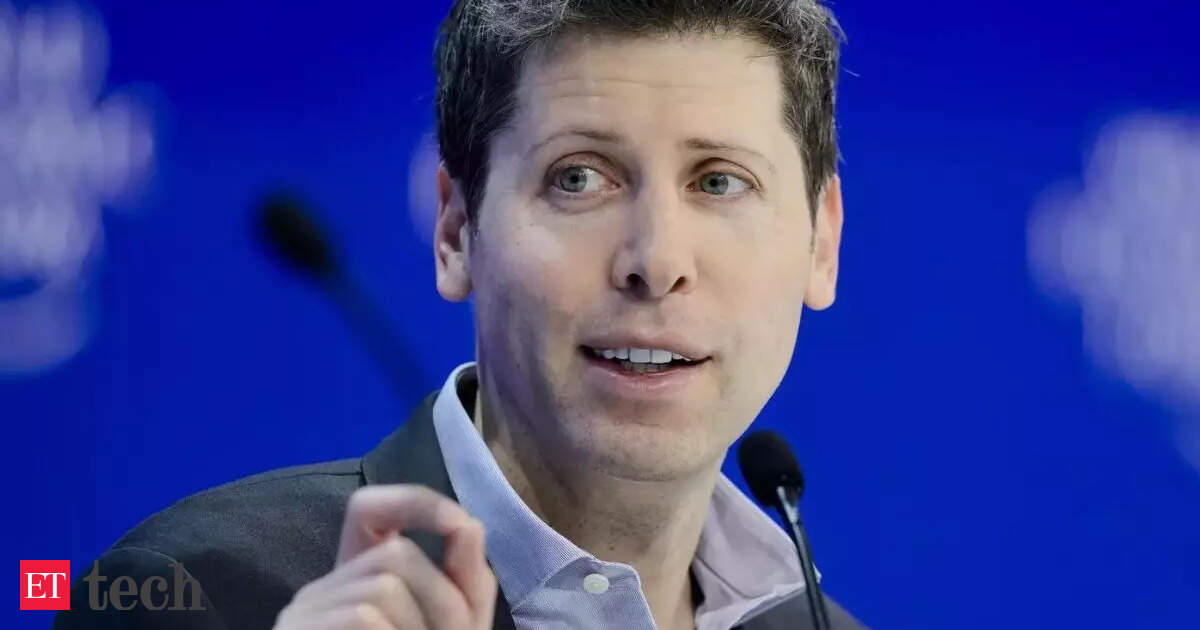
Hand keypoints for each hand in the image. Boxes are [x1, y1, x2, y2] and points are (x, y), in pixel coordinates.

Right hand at [273, 485, 496, 628]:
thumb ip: (464, 586)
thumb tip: (469, 525)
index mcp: (353, 587)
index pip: (367, 511)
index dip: (413, 502)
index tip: (458, 524)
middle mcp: (318, 596)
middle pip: (394, 556)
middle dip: (445, 598)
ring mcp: (300, 621)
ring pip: (384, 586)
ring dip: (427, 628)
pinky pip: (366, 618)